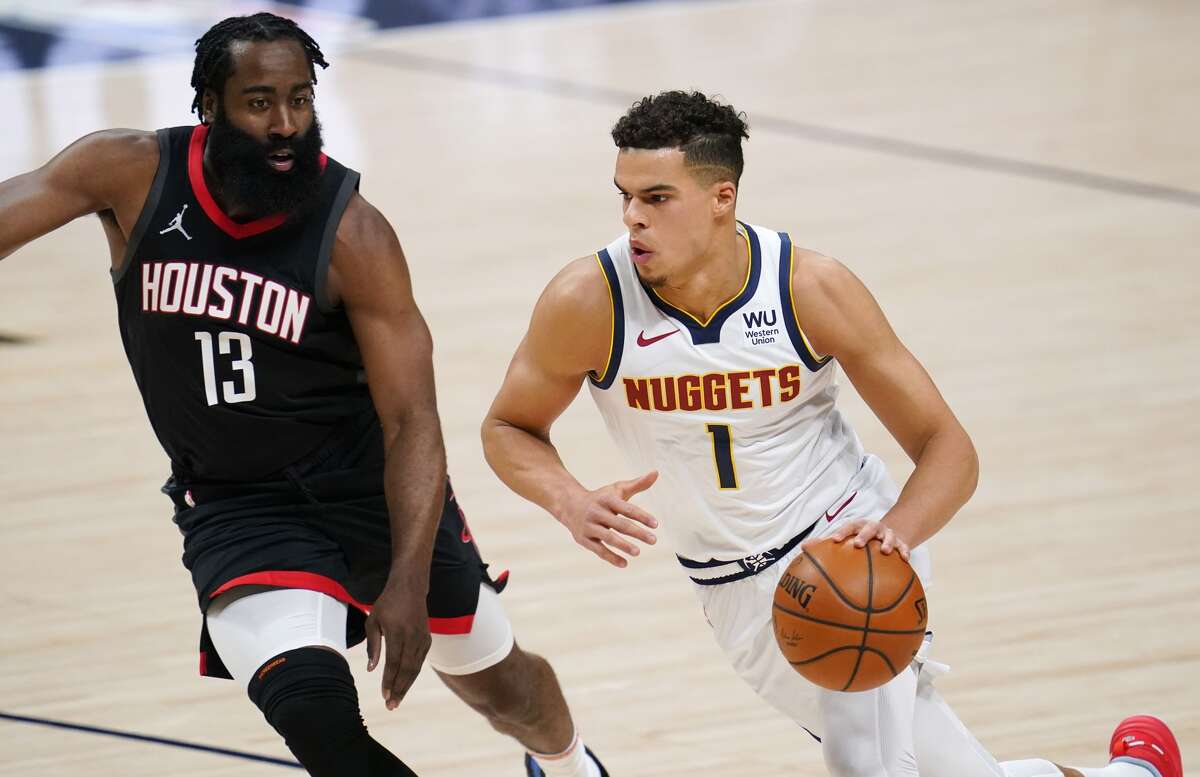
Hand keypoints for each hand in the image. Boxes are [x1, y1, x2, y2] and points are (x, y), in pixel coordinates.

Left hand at [365, 581, 430, 710]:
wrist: (410, 587)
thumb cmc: (388, 603)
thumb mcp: (373, 621)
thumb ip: (373, 645)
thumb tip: (371, 669)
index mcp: (397, 632)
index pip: (393, 663)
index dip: (389, 681)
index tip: (384, 695)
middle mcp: (412, 637)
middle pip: (407, 669)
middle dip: (399, 689)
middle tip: (391, 705)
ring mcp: (422, 638)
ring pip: (416, 667)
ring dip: (407, 685)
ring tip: (398, 699)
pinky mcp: (427, 638)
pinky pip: (420, 661)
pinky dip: (413, 674)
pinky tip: (406, 683)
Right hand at [557, 471, 658, 567]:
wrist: (569, 505)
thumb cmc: (601, 498)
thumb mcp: (617, 489)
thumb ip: (637, 484)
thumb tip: (656, 472)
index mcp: (607, 499)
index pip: (627, 508)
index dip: (641, 516)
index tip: (655, 524)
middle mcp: (597, 512)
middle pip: (620, 524)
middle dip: (637, 532)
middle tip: (654, 540)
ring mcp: (589, 526)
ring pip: (608, 538)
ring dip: (624, 545)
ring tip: (638, 552)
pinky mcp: (583, 539)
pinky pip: (598, 550)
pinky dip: (611, 557)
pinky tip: (625, 564)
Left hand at [819, 518, 910, 560]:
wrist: (886, 533)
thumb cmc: (860, 538)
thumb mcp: (845, 538)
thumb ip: (825, 544)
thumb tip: (803, 548)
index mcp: (858, 527)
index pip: (848, 526)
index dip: (841, 532)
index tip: (834, 540)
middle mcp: (873, 528)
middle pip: (868, 528)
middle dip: (863, 534)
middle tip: (857, 544)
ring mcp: (887, 535)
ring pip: (888, 536)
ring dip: (887, 542)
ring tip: (885, 551)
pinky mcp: (900, 543)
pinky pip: (904, 547)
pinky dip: (905, 552)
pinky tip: (905, 560)